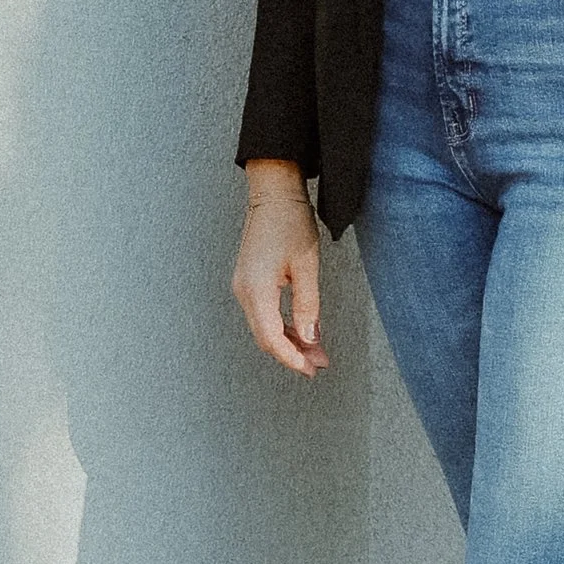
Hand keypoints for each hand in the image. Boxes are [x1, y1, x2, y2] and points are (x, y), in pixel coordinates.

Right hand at [234, 161, 326, 375]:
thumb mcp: (307, 265)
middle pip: (265, 337)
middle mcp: (244, 292)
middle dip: (292, 354)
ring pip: (264, 327)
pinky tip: (302, 331)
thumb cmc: (290, 222)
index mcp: (256, 289)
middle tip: (319, 364)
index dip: (291, 358)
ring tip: (315, 352)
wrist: (273, 195)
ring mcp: (244, 287)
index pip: (271, 338)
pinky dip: (282, 326)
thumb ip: (308, 305)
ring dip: (289, 342)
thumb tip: (310, 338)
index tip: (311, 369)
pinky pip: (264, 314)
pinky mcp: (249, 282)